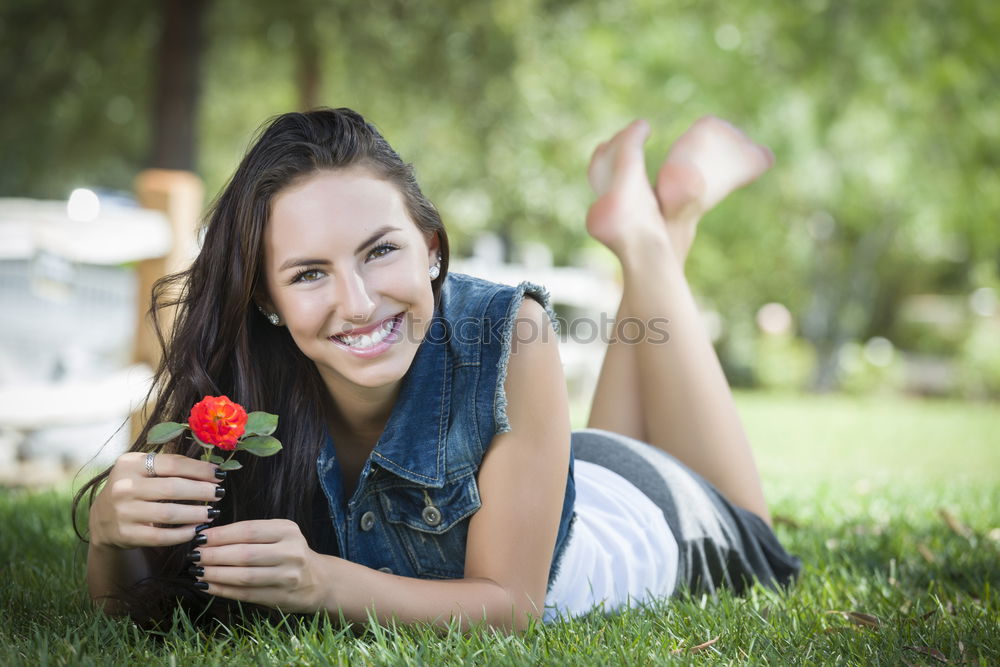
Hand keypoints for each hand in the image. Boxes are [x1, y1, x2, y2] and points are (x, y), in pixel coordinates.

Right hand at [89, 452, 221, 549]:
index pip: (172, 464)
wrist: (102, 518)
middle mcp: (123, 486)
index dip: (200, 470)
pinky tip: (196, 530)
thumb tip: (212, 469)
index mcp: (130, 464)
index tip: (219, 475)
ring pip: (169, 513)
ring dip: (196, 514)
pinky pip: (161, 536)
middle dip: (202, 491)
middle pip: (173, 488)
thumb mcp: (144, 469)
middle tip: (219, 494)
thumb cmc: (134, 488)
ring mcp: (122, 512)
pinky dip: (183, 533)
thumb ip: (172, 466)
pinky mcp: (126, 534)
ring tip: (212, 512)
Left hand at [192, 519, 326, 613]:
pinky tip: (209, 585)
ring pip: (244, 576)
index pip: (248, 530)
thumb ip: (250, 534)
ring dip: (216, 574)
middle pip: (245, 553)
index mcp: (288, 530)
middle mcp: (291, 551)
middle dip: (214, 555)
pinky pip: (247, 594)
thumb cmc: (288, 552)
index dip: (221, 535)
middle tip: (194, 556)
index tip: (199, 538)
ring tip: (198, 571)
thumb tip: (207, 537)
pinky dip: (224, 590)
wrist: (319, 580)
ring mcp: (289, 576)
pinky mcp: (282, 596)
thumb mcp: (278, 535)